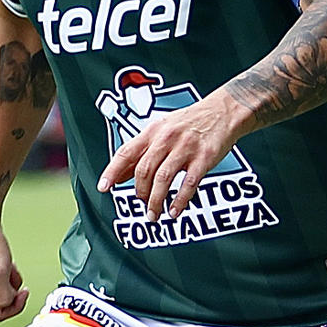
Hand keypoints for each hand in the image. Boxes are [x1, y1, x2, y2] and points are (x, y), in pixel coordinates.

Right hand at [0, 224, 28, 321]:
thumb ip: (4, 296)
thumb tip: (7, 305)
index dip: (15, 307)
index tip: (24, 293)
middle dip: (11, 290)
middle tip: (12, 273)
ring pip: (0, 291)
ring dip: (9, 280)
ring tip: (7, 264)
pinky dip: (5, 274)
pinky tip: (5, 261)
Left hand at [97, 95, 239, 221]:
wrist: (223, 111)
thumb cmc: (189, 123)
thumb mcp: (161, 131)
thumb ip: (141, 152)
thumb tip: (119, 176)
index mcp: (152, 131)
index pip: (126, 152)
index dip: (112, 171)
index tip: (104, 187)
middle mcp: (166, 139)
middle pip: (144, 170)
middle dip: (140, 192)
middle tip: (142, 205)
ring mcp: (185, 148)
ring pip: (163, 179)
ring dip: (156, 201)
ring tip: (154, 215)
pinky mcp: (204, 158)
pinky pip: (188, 184)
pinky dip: (179, 200)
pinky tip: (175, 211)